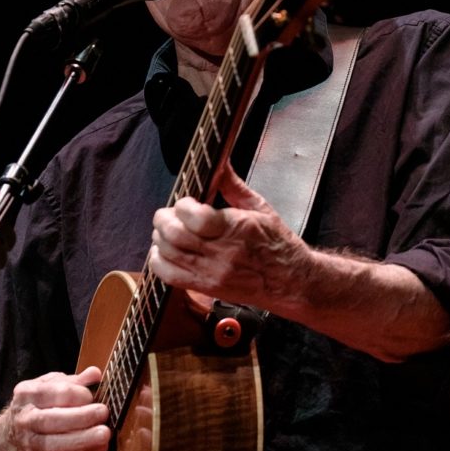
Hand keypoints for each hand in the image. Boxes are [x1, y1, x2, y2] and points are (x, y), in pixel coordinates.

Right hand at [4, 365, 110, 450]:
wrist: (12, 438)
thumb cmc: (38, 406)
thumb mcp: (49, 387)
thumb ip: (73, 381)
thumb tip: (94, 373)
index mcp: (27, 393)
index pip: (54, 392)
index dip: (78, 393)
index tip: (92, 396)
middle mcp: (25, 418)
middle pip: (51, 419)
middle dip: (80, 416)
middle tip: (103, 412)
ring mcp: (30, 442)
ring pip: (54, 444)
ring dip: (82, 439)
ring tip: (105, 433)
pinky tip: (100, 448)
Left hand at [149, 161, 308, 309]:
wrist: (291, 281)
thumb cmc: (278, 244)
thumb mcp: (261, 209)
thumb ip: (234, 186)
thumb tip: (220, 162)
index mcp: (237, 228)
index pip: (196, 217)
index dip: (182, 206)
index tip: (186, 203)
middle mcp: (223, 253)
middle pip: (175, 235)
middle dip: (164, 219)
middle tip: (168, 214)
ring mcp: (213, 273)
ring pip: (168, 254)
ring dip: (160, 238)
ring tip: (167, 231)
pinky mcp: (207, 288)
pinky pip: (170, 276)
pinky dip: (159, 262)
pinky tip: (165, 252)